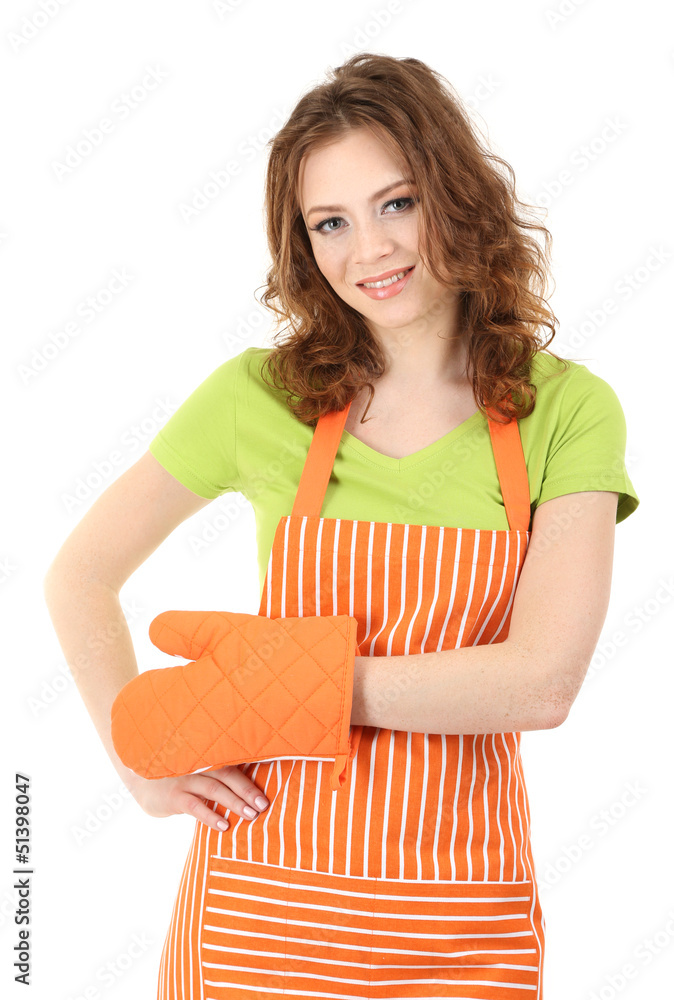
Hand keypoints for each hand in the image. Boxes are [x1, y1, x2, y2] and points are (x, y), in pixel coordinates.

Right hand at [128, 764, 269, 832]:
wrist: (141, 783)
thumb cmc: (178, 779)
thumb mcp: (196, 773)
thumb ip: (217, 777)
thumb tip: (249, 794)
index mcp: (208, 758)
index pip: (234, 765)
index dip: (251, 779)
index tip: (266, 794)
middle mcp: (198, 764)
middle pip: (227, 775)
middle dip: (247, 790)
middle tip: (263, 805)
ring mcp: (185, 778)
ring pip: (214, 789)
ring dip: (233, 802)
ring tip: (250, 815)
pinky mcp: (173, 795)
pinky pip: (195, 805)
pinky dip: (210, 815)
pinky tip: (223, 825)